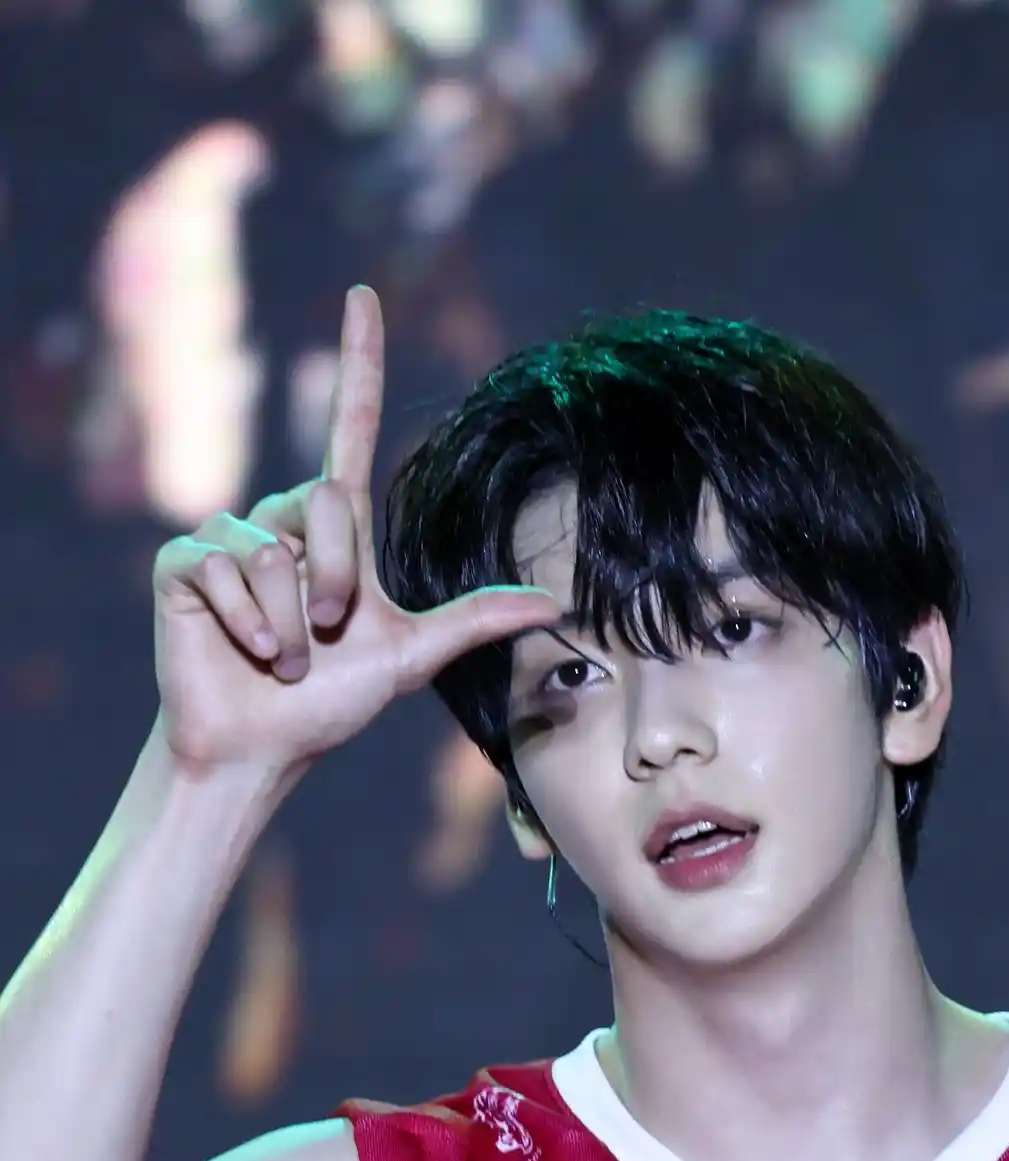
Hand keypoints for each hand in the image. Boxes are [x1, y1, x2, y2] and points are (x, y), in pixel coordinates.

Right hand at [151, 284, 557, 773]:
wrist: (259, 748)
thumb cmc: (328, 706)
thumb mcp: (411, 658)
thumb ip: (473, 621)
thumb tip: (555, 604)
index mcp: (333, 530)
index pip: (347, 427)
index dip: (357, 361)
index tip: (364, 295)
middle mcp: (281, 520)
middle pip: (326, 503)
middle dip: (337, 582)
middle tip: (324, 638)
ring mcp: (228, 539)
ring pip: (273, 548)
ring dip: (289, 622)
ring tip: (282, 659)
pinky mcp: (184, 564)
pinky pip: (224, 569)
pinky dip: (246, 622)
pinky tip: (246, 651)